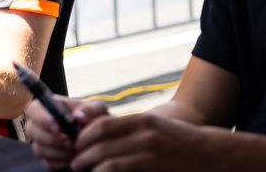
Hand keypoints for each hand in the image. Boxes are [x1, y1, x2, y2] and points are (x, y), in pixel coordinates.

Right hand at [26, 97, 107, 170]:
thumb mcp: (97, 110)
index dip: (42, 118)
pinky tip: (73, 158)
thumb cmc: (94, 120)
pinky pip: (48, 163)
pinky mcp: (46, 158)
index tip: (58, 127)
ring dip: (59, 152)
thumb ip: (90, 109)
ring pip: (39, 149)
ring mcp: (41, 142)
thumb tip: (77, 116)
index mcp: (47, 106)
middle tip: (70, 143)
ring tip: (75, 151)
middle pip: (31, 130)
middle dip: (51, 139)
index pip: (33, 109)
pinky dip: (62, 162)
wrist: (99, 139)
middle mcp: (39, 124)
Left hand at [72, 112, 211, 171]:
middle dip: (83, 154)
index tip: (75, 142)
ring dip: (91, 167)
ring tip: (84, 171)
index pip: (103, 125)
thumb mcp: (153, 126)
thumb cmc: (177, 139)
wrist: (212, 154)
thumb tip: (94, 130)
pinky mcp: (155, 169)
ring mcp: (151, 153)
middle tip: (74, 162)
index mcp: (141, 120)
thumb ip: (128, 128)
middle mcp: (145, 135)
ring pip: (109, 162)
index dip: (84, 135)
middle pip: (102, 144)